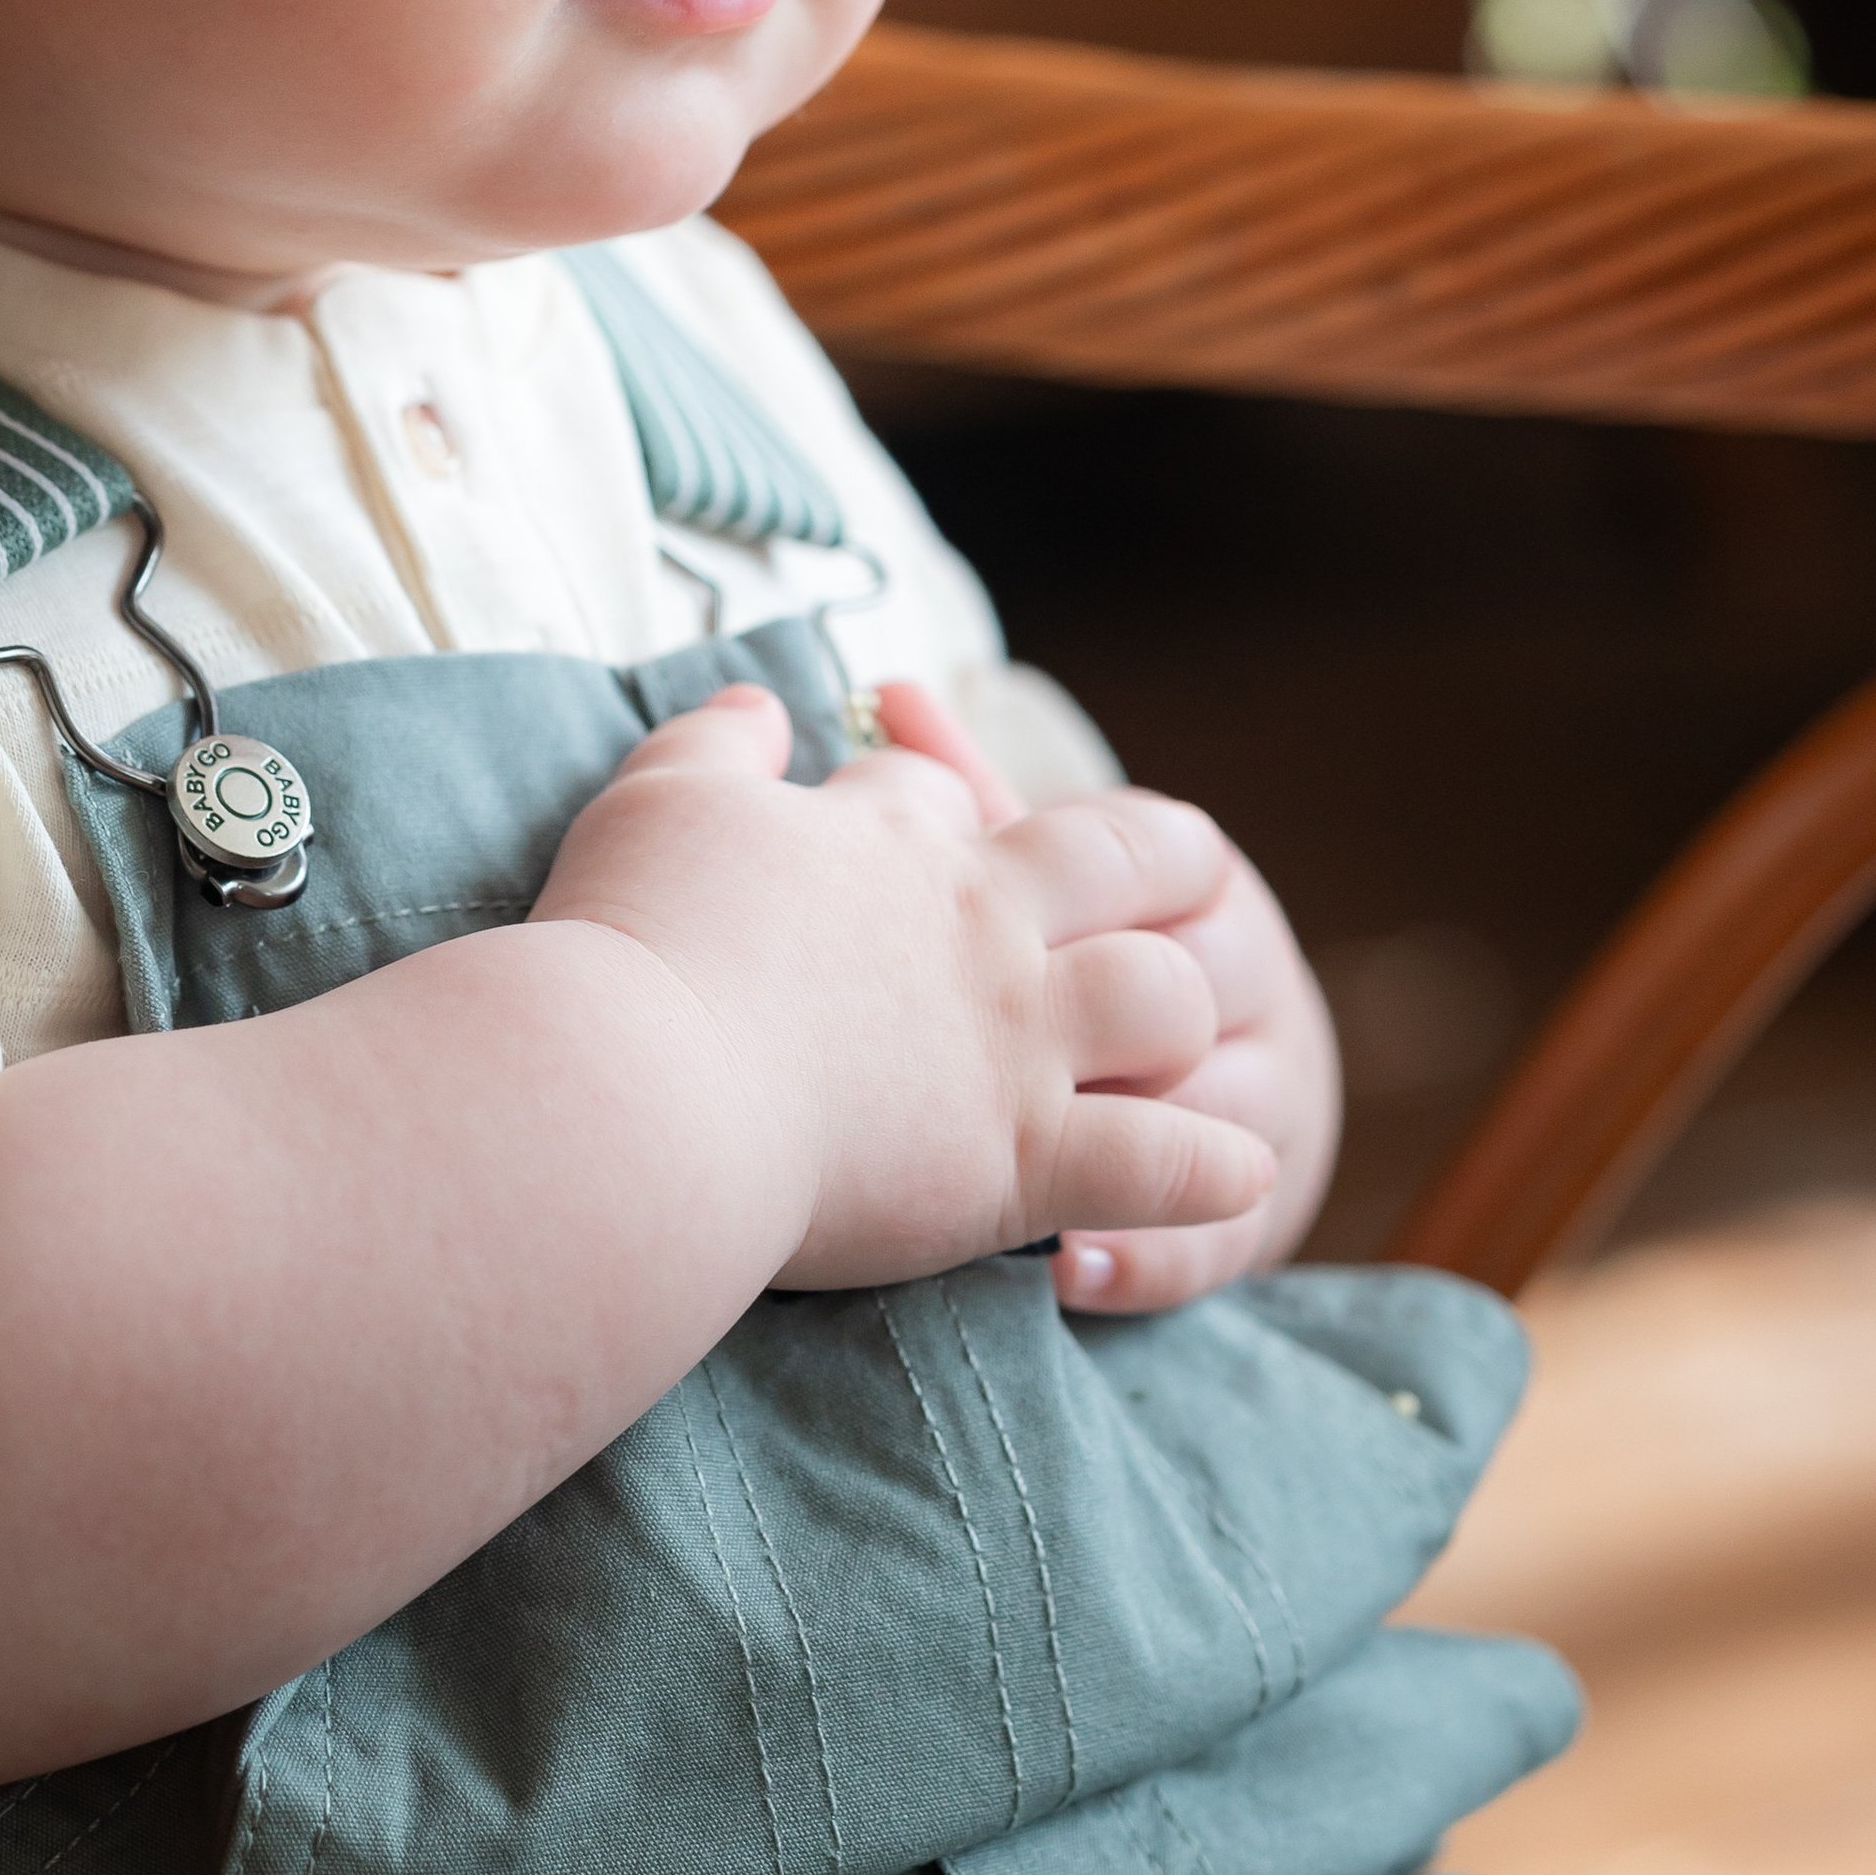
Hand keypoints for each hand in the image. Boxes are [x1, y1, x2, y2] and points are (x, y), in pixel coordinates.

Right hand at [532, 684, 1276, 1292]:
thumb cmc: (637, 940)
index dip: (947, 805)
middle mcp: (978, 925)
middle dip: (1156, 859)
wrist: (646, 1091)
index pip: (948, 794)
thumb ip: (713, 743)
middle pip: (1111, 862)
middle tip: (1176, 874)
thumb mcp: (656, 800)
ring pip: (1163, 996)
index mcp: (890, 840)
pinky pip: (1159, 1162)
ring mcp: (1014, 1042)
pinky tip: (1238, 1171)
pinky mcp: (1022, 1158)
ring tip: (1192, 1033)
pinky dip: (1211, 1169)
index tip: (931, 827)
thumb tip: (754, 703)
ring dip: (1183, 1009)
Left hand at [873, 684, 1340, 1318]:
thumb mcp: (1032, 866)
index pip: (1172, 863)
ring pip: (1223, 1121)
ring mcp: (1266, 1101)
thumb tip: (883, 691)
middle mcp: (1250, 983)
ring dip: (1135, 1156)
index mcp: (1200, 881)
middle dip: (1119, 1027)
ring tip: (1037, 1192)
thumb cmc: (1080, 948)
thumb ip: (969, 789)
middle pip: (1204, 993)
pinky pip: (1215, 1239)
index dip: (1093, 889)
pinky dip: (1143, 1256)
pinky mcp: (1250, 1211)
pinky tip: (1062, 1268)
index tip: (994, 910)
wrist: (1195, 1071)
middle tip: (1008, 1062)